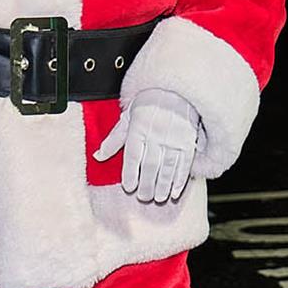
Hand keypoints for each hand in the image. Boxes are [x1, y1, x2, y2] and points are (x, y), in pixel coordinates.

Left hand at [94, 88, 199, 204]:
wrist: (176, 89)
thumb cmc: (150, 102)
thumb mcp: (128, 116)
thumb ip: (114, 138)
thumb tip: (98, 156)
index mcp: (138, 127)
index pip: (133, 155)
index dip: (130, 173)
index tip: (129, 187)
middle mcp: (157, 133)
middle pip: (150, 164)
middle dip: (147, 184)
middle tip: (144, 197)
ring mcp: (174, 137)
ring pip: (168, 167)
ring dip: (163, 185)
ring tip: (158, 198)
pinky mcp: (189, 140)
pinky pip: (185, 163)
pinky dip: (180, 180)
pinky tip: (175, 191)